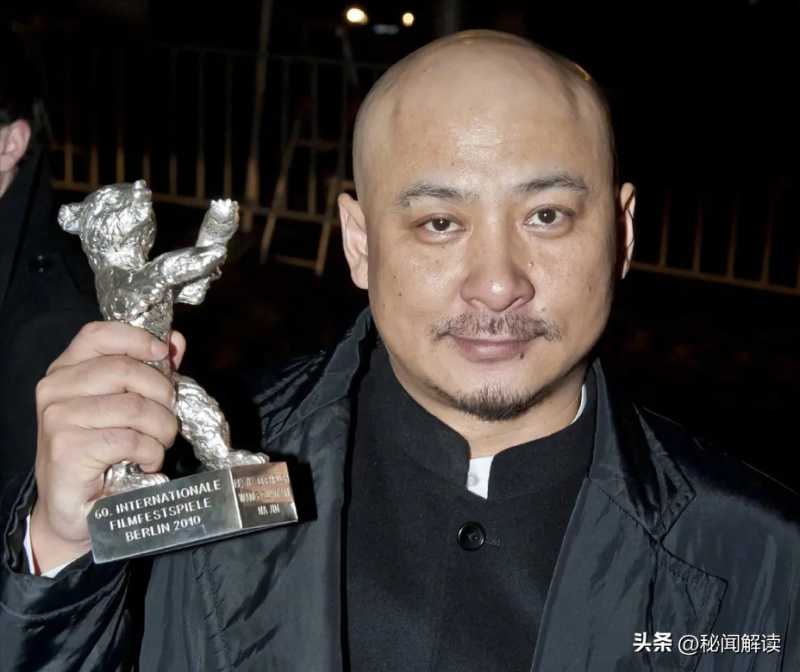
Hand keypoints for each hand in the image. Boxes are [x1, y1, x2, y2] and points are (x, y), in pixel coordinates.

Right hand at [30, 322, 185, 572]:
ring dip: (162, 428)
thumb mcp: (125, 406)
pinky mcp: (68, 449)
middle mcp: (55, 389)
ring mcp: (58, 418)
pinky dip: (151, 452)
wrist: (73, 510)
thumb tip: (175, 341)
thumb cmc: (101, 453)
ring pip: (134, 407)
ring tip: (160, 443)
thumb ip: (149, 371)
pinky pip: (130, 439)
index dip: (138, 338)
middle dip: (162, 394)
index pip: (99, 334)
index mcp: (66, 370)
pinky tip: (147, 462)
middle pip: (126, 370)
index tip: (164, 354)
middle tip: (169, 418)